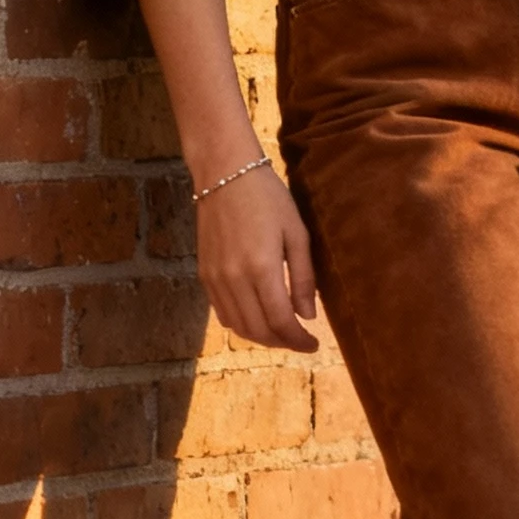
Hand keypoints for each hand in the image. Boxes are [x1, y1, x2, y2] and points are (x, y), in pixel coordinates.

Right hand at [196, 165, 318, 353]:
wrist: (224, 173)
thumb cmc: (268, 197)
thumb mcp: (297, 233)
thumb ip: (303, 277)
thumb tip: (307, 316)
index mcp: (262, 268)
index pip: (280, 321)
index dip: (299, 340)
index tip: (314, 345)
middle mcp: (234, 279)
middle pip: (258, 330)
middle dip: (282, 342)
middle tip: (301, 340)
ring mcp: (215, 278)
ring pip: (238, 326)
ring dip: (262, 336)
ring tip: (282, 331)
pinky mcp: (204, 274)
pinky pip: (223, 313)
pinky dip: (242, 323)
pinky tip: (258, 316)